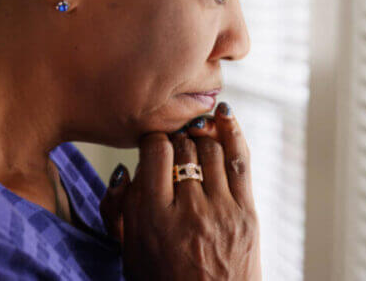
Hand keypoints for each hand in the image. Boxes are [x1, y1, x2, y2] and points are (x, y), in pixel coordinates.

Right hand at [100, 102, 261, 280]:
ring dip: (200, 135)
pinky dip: (232, 132)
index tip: (153, 145)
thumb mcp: (129, 251)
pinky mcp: (247, 213)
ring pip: (210, 148)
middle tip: (174, 142)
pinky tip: (223, 114)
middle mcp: (189, 210)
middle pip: (183, 147)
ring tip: (194, 134)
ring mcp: (222, 211)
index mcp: (154, 218)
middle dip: (176, 138)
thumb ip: (118, 209)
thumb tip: (124, 169)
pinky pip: (240, 160)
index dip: (152, 139)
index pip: (154, 150)